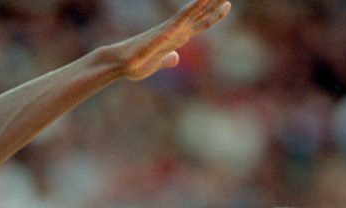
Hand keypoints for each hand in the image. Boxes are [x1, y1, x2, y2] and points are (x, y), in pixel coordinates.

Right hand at [109, 0, 231, 80]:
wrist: (120, 64)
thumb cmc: (135, 64)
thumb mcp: (157, 64)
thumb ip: (168, 59)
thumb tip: (176, 57)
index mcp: (176, 38)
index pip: (199, 24)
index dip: (213, 16)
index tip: (226, 5)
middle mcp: (175, 30)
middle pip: (199, 14)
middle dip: (214, 4)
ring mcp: (169, 29)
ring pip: (192, 11)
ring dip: (205, 1)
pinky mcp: (163, 32)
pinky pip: (181, 18)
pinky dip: (192, 8)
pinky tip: (202, 0)